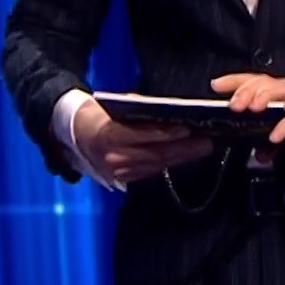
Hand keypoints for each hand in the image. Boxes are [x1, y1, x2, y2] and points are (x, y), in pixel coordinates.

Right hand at [74, 99, 215, 184]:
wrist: (76, 135)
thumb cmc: (99, 114)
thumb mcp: (114, 107)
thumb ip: (138, 110)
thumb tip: (168, 112)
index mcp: (110, 136)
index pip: (142, 136)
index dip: (165, 134)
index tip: (186, 130)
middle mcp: (115, 157)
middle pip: (155, 153)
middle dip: (184, 149)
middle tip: (207, 141)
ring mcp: (120, 171)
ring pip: (157, 164)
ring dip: (182, 157)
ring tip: (203, 148)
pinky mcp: (125, 178)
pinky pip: (152, 170)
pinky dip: (171, 162)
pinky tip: (186, 156)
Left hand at [211, 65, 284, 144]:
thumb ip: (276, 133)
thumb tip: (261, 154)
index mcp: (279, 87)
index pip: (253, 79)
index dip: (233, 80)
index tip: (215, 84)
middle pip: (261, 82)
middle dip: (244, 91)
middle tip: (232, 105)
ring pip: (278, 90)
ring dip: (262, 97)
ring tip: (250, 109)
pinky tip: (275, 136)